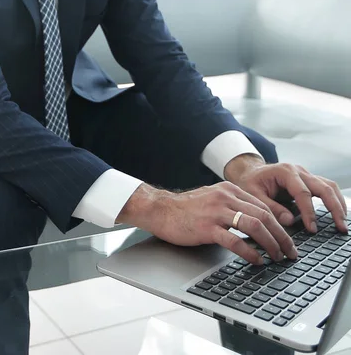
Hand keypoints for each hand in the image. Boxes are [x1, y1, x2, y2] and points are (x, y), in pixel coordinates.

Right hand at [116, 182, 297, 264]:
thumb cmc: (186, 208)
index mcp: (229, 189)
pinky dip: (250, 252)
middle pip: (264, 215)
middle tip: (290, 252)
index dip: (280, 224)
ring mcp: (216, 211)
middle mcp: (226, 197)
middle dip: (282, 236)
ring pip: (254, 225)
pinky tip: (257, 261)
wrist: (161, 209)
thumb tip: (256, 222)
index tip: (288, 239)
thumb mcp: (213, 198)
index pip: (264, 206)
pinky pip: (236, 240)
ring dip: (271, 244)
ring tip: (277, 257)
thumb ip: (233, 205)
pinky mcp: (207, 227)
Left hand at [226, 159, 348, 234]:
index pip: (303, 193)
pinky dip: (334, 200)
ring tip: (343, 223)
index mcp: (285, 171)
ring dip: (338, 204)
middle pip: (323, 187)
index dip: (309, 212)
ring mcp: (305, 175)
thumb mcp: (252, 194)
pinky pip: (326, 189)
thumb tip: (290, 221)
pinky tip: (338, 214)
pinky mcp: (308, 181)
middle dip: (334, 208)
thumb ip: (270, 206)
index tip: (313, 229)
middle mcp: (298, 171)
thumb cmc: (250, 182)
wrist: (250, 172)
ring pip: (329, 186)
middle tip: (340, 227)